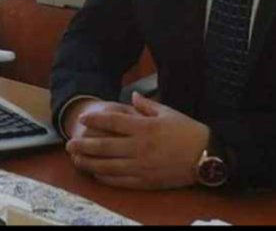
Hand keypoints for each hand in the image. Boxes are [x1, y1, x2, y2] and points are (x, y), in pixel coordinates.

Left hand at [65, 92, 210, 189]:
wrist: (206, 156)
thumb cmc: (187, 131)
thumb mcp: (168, 112)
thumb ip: (146, 105)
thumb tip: (132, 95)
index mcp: (144, 127)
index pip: (113, 121)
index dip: (96, 119)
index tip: (83, 118)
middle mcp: (140, 147)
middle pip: (105, 145)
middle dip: (85, 144)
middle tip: (70, 143)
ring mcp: (141, 166)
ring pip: (108, 165)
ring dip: (90, 162)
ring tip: (76, 159)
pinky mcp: (145, 181)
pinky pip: (120, 180)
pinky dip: (106, 177)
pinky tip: (96, 174)